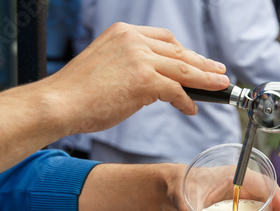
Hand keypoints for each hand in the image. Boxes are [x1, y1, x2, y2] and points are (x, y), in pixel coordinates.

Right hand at [40, 22, 229, 134]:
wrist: (59, 103)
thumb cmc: (79, 92)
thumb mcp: (107, 66)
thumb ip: (131, 67)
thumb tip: (155, 84)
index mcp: (124, 32)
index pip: (165, 39)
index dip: (184, 51)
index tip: (197, 60)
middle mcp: (133, 40)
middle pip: (178, 51)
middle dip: (202, 63)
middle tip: (219, 71)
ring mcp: (139, 58)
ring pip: (183, 68)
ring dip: (205, 79)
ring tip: (220, 86)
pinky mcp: (144, 80)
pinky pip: (176, 90)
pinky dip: (186, 101)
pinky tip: (191, 109)